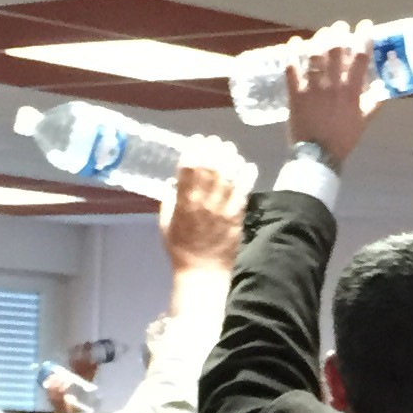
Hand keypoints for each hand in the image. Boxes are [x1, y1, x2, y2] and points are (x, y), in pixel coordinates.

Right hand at [160, 140, 247, 273]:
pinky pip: (244, 192)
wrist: (202, 272)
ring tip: (230, 149)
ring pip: (229, 177)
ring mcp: (223, 209)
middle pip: (211, 168)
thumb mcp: (165, 224)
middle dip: (214, 149)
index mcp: (184, 203)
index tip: (196, 140)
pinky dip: (247, 176)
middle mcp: (204, 203)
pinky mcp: (237, 217)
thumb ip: (169, 201)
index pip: (189, 169)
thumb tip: (173, 183)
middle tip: (215, 141)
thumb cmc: (180, 249)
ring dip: (230, 159)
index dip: (194, 150)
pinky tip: (247, 165)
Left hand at [285, 24, 376, 168]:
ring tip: (321, 33)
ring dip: (318, 39)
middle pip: (335, 49)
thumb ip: (373, 104)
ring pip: (314, 55)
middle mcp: (332, 85)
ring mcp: (312, 88)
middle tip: (340, 27)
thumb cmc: (343, 139)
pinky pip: (291, 69)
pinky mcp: (295, 93)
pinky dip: (292, 54)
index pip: (360, 57)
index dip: (363, 37)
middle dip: (338, 32)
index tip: (365, 25)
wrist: (317, 156)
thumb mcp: (363, 122)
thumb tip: (384, 92)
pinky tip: (294, 43)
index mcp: (351, 91)